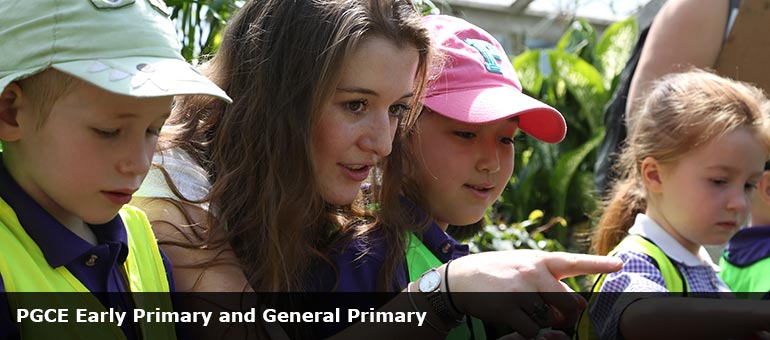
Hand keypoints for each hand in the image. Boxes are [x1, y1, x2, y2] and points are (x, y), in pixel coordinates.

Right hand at [445, 250, 622, 337]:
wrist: (459, 278)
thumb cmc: (496, 272)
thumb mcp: (522, 264)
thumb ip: (547, 277)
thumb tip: (573, 302)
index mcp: (539, 260)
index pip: (574, 262)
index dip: (599, 264)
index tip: (620, 264)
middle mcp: (533, 273)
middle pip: (569, 303)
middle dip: (567, 315)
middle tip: (554, 315)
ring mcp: (521, 291)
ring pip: (552, 319)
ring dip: (546, 323)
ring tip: (529, 313)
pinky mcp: (508, 309)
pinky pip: (533, 330)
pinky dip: (530, 332)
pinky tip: (518, 322)